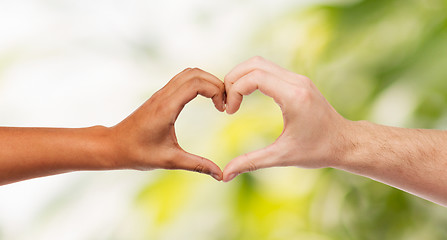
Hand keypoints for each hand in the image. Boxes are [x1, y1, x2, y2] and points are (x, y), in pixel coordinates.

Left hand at [111, 68, 224, 180]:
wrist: (113, 146)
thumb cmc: (138, 153)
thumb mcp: (170, 161)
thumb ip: (197, 165)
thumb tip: (220, 175)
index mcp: (167, 108)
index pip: (196, 84)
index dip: (215, 91)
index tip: (222, 109)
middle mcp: (164, 96)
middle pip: (195, 73)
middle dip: (215, 84)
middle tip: (224, 103)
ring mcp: (161, 94)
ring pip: (189, 73)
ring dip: (207, 81)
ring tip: (217, 100)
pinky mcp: (160, 96)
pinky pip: (182, 80)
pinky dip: (198, 83)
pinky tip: (204, 100)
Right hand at [222, 56, 348, 181]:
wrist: (345, 142)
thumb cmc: (318, 151)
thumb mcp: (282, 157)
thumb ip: (251, 162)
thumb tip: (225, 175)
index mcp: (294, 96)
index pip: (254, 77)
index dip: (235, 90)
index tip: (230, 112)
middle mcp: (296, 81)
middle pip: (254, 64)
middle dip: (233, 79)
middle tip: (227, 102)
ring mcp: (298, 79)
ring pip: (260, 63)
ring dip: (241, 77)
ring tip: (233, 99)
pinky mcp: (298, 81)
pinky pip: (268, 70)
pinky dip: (252, 78)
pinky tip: (246, 96)